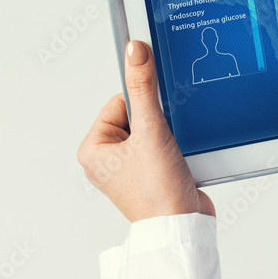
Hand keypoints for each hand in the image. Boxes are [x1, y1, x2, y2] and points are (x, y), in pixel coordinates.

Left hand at [77, 40, 214, 222]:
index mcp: (93, 149)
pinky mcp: (149, 175)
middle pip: (138, 115)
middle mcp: (106, 160)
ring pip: (153, 130)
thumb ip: (143, 87)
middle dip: (157, 124)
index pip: (119, 102)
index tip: (154, 124)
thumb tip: (135, 50)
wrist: (184, 228)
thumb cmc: (158, 193)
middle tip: (162, 145)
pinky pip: (162, 146)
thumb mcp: (151, 130)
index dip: (143, 106)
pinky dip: (175, 148)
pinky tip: (178, 163)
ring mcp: (128, 169)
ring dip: (168, 136)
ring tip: (169, 157)